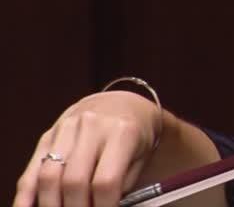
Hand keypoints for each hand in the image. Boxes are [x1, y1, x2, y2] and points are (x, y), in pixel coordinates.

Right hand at [14, 91, 161, 206]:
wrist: (119, 104)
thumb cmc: (133, 135)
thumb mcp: (140, 156)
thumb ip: (121, 183)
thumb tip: (101, 206)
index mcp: (122, 132)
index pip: (105, 181)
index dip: (103, 206)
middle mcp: (92, 126)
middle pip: (74, 181)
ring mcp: (66, 129)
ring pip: (49, 176)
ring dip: (52, 204)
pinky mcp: (47, 135)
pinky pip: (32, 170)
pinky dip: (27, 195)